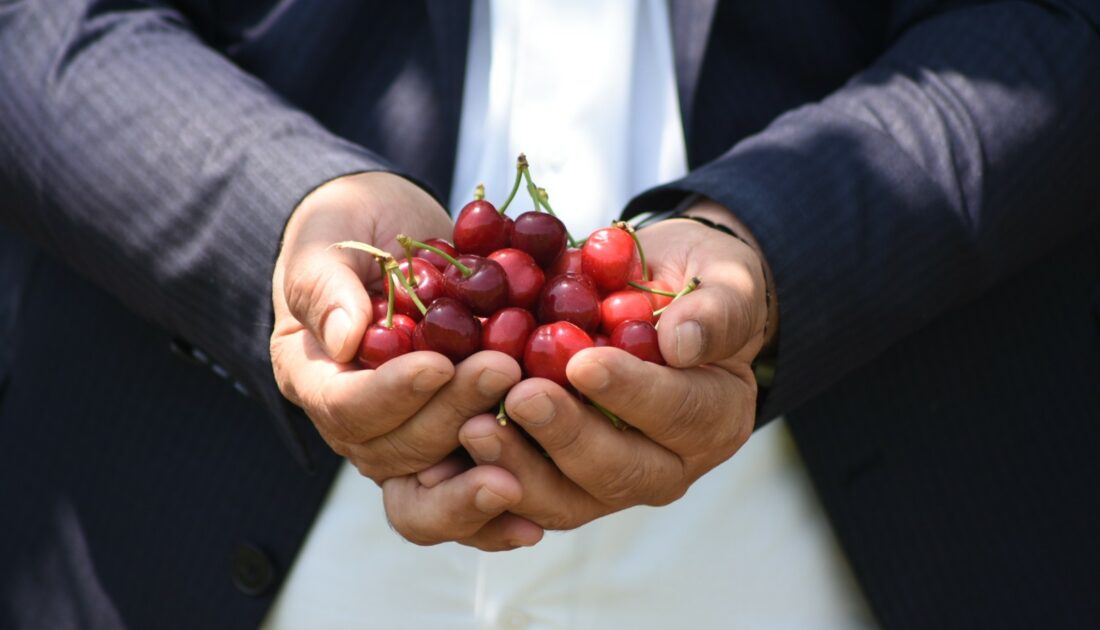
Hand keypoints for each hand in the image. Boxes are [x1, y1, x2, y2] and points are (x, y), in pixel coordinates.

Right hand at [270, 173, 524, 525]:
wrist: (390, 234)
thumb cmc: (348, 230)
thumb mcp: (325, 238)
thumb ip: (326, 286)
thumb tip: (345, 338)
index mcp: (314, 377)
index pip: (345, 406)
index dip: (390, 394)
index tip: (437, 364)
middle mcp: (358, 423)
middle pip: (395, 451)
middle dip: (451, 415)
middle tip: (502, 370)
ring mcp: (406, 439)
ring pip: (429, 488)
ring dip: (477, 475)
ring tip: (523, 458)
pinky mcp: (452, 443)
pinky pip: (466, 491)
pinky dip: (496, 516)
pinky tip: (532, 524)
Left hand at [383, 200, 775, 545]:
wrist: (651, 295)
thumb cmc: (692, 281)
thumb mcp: (723, 279)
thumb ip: (716, 309)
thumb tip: (682, 342)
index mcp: (714, 418)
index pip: (677, 413)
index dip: (632, 392)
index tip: (585, 362)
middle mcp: (665, 465)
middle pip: (617, 472)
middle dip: (566, 436)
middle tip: (520, 396)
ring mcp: (606, 482)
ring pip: (563, 499)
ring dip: (516, 467)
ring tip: (472, 427)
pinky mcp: (557, 482)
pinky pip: (519, 496)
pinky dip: (481, 479)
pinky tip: (442, 455)